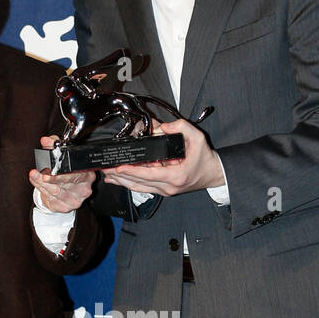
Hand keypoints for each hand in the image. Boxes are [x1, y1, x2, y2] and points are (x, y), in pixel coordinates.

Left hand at [29, 136, 95, 212]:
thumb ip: (53, 145)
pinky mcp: (65, 207)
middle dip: (52, 178)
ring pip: (57, 191)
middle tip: (42, 175)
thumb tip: (46, 140)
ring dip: (43, 183)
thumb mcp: (59, 156)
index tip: (51, 167)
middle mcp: (84, 188)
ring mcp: (75, 199)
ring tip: (34, 175)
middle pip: (66, 182)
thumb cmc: (63, 173)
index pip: (76, 172)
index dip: (63, 170)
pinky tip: (37, 182)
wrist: (62, 191)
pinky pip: (51, 198)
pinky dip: (41, 190)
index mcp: (86, 173)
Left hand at [100, 119, 223, 195]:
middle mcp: (168, 186)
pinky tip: (119, 180)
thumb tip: (163, 126)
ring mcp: (165, 190)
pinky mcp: (163, 190)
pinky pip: (143, 188)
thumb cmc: (205, 158)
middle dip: (120, 176)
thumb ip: (181, 127)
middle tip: (105, 169)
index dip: (132, 171)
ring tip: (107, 175)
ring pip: (138, 188)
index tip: (118, 168)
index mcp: (176, 175)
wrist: (213, 174)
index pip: (149, 174)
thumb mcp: (197, 138)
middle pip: (139, 183)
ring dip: (122, 182)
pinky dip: (130, 183)